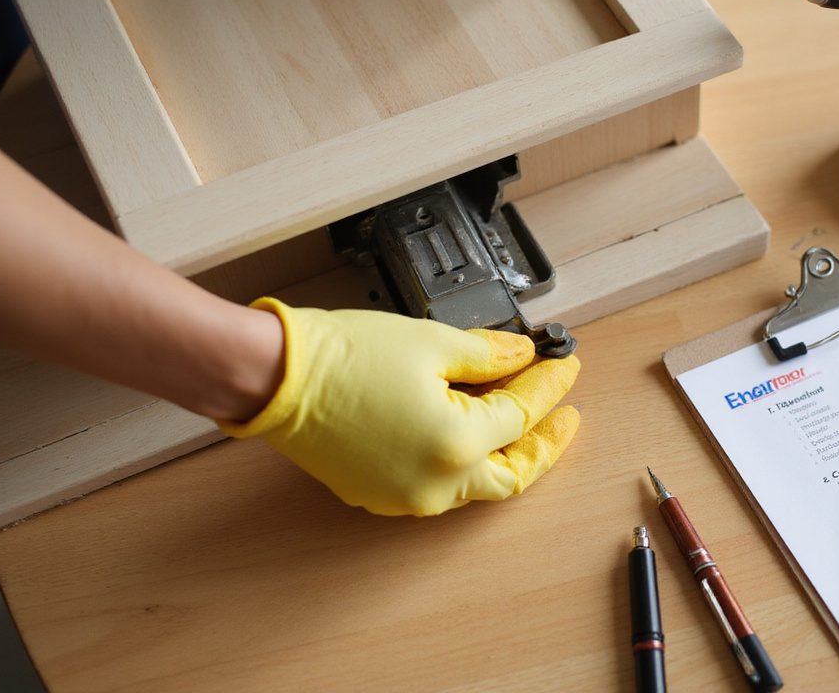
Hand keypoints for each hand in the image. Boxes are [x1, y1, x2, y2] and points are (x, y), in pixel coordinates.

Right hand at [216, 298, 579, 515]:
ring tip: (518, 414)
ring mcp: (405, 497)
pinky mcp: (380, 494)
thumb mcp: (432, 342)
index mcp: (456, 446)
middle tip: (563, 414)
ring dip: (502, 450)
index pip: (524, 415)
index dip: (550, 386)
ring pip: (476, 483)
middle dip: (543, 442)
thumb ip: (489, 354)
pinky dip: (462, 456)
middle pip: (512, 473)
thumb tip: (521, 355)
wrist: (274, 376)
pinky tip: (466, 424)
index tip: (563, 365)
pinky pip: (438, 482)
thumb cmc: (340, 358)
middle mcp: (435, 485)